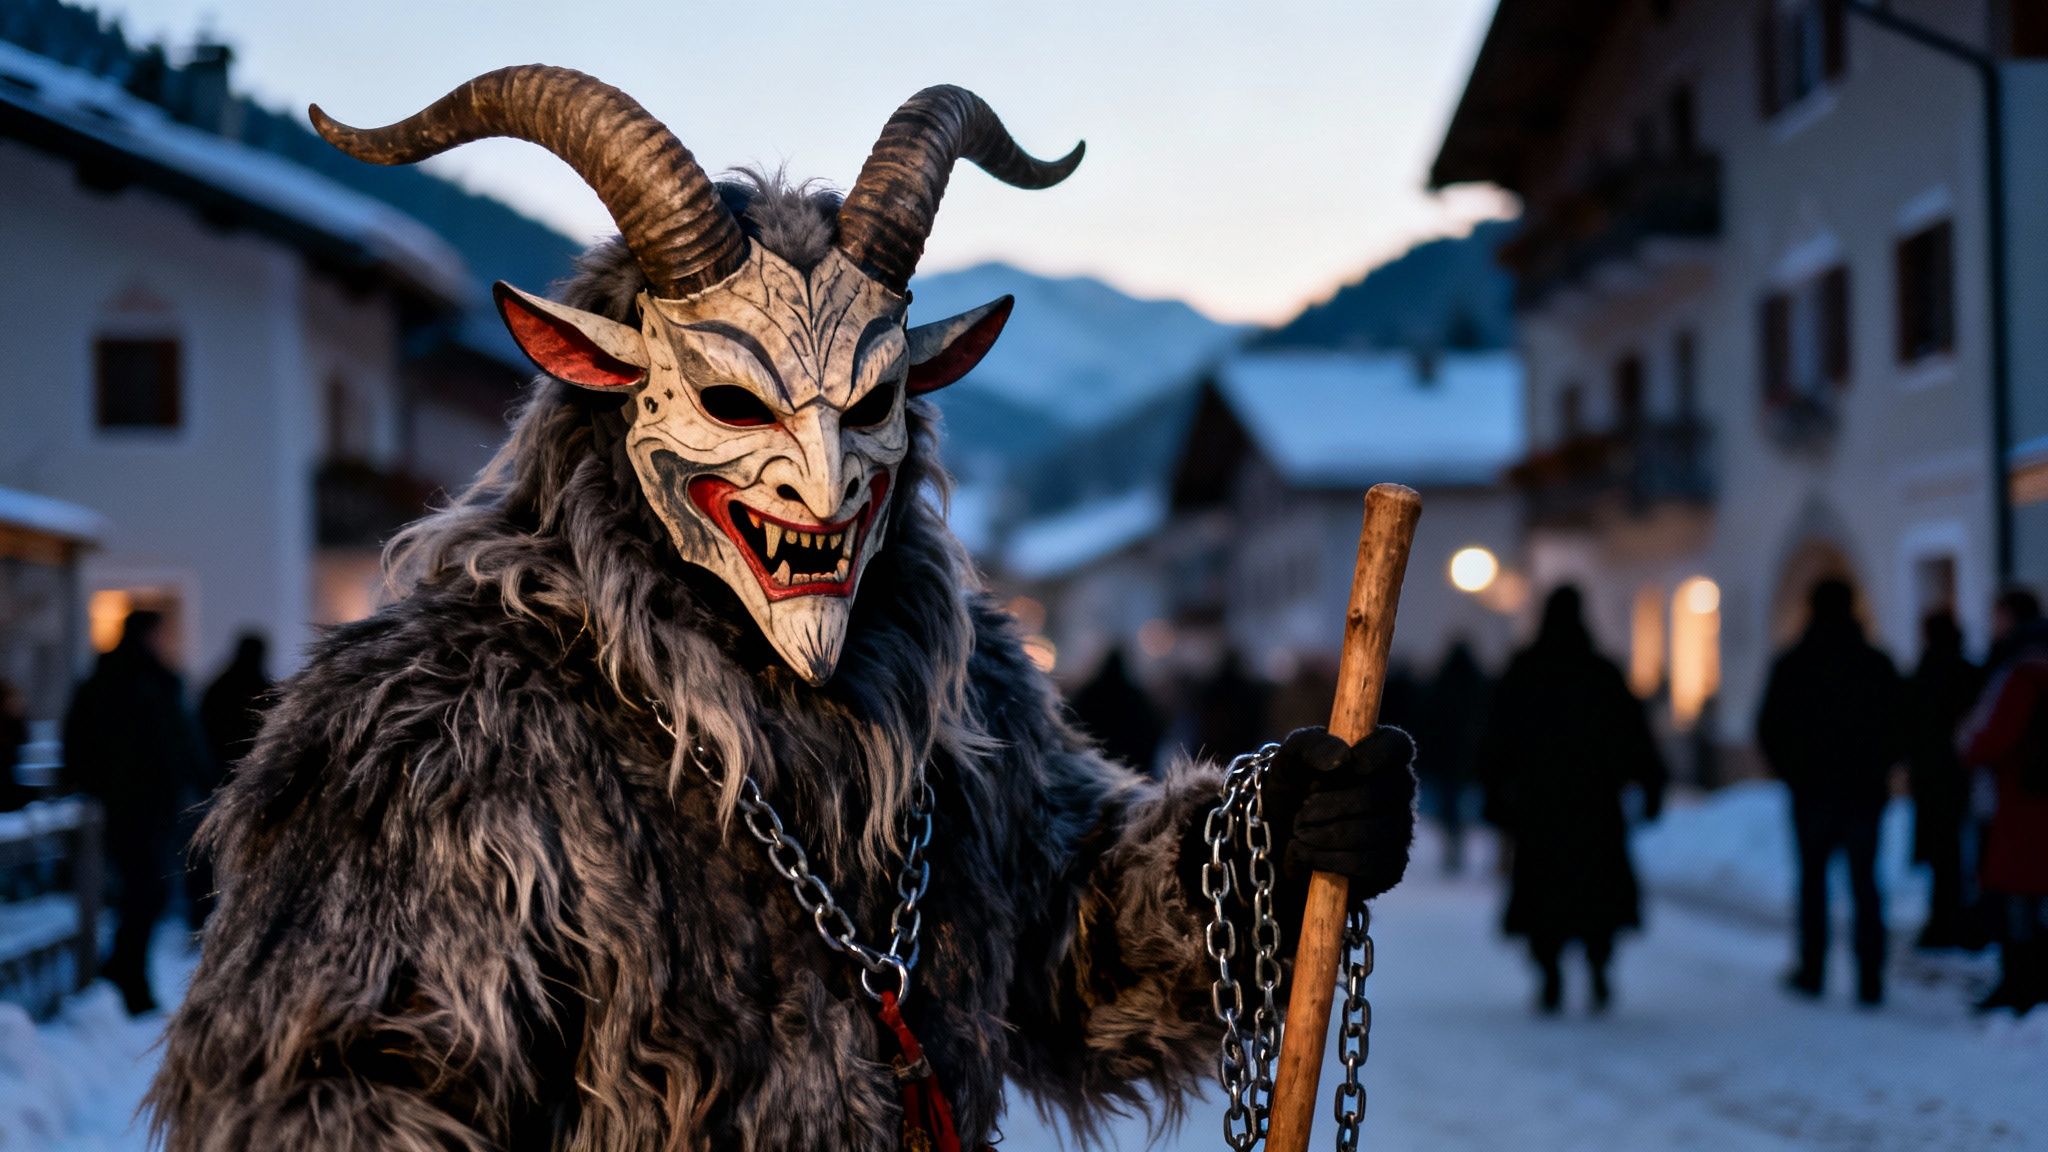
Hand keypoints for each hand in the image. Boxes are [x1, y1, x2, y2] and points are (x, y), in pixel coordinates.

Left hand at [1263, 725, 1417, 902]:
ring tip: (1299, 834)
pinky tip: (1307, 854)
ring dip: (1327, 834)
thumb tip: (1344, 757)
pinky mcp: (1391, 866)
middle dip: (1333, 804)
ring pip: (1376, 831)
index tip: (1349, 765)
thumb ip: (1311, 746)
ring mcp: (1399, 830)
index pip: (1398, 745)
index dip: (1377, 753)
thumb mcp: (1288, 761)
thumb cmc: (1291, 792)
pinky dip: (1331, 860)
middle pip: (1383, 792)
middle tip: (1301, 813)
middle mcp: (1398, 792)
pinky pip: (1371, 864)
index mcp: (1379, 757)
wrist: (1279, 842)